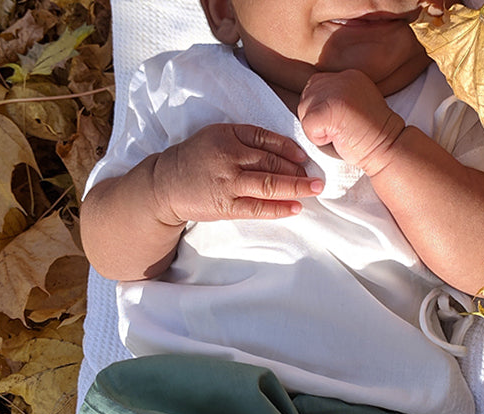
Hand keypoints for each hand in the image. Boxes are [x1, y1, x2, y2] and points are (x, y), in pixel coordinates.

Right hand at [151, 124, 323, 224]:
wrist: (166, 184)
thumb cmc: (196, 159)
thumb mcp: (217, 138)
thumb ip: (245, 140)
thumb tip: (282, 151)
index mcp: (228, 135)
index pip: (265, 138)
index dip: (288, 148)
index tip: (305, 156)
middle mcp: (229, 156)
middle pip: (271, 161)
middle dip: (297, 169)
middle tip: (318, 176)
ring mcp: (228, 182)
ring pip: (268, 183)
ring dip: (295, 187)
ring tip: (314, 189)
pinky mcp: (226, 205)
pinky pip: (257, 207)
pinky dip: (278, 208)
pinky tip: (296, 208)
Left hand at [297, 71, 405, 175]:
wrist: (389, 150)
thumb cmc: (367, 139)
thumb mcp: (350, 110)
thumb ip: (332, 99)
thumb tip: (302, 101)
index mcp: (348, 76)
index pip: (315, 87)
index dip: (321, 110)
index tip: (343, 123)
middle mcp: (341, 77)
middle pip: (306, 97)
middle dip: (317, 119)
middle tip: (342, 129)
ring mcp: (336, 90)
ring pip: (304, 110)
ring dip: (318, 129)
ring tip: (341, 133)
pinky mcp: (331, 107)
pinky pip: (307, 125)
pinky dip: (318, 139)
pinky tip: (338, 138)